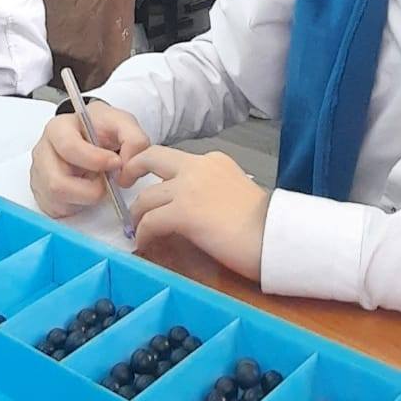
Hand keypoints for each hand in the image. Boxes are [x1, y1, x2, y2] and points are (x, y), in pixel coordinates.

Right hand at [29, 105, 149, 218]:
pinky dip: (78, 206)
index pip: (68, 147)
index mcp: (58, 129)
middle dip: (90, 189)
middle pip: (56, 182)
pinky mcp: (43, 196)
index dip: (95, 160)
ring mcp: (39, 176)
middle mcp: (43, 153)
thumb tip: (127, 170)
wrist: (92, 135)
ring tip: (97, 185)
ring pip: (57, 200)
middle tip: (107, 182)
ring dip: (84, 198)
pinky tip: (86, 191)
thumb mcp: (122, 123)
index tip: (115, 163)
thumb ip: (134, 140)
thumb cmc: (102, 129)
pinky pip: (58, 211)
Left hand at [122, 147, 267, 279]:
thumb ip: (210, 190)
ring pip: (145, 197)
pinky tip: (145, 244)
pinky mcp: (183, 213)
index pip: (174, 159)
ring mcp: (188, 188)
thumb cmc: (265, 223)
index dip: (157, 171)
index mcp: (213, 161)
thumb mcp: (235, 192)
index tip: (150, 184)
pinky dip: (143, 234)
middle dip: (132, 169)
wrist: (275, 236)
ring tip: (137, 229)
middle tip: (125, 185)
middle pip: (150, 157)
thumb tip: (191, 208)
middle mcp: (198, 167)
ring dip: (137, 214)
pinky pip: (150, 221)